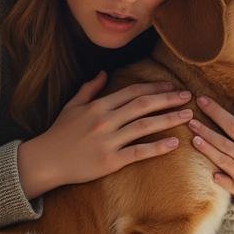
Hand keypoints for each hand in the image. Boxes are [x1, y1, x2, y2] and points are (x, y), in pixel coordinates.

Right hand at [19, 71, 192, 195]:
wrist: (45, 161)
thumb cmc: (59, 134)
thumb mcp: (72, 106)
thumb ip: (89, 89)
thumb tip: (102, 72)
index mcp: (98, 106)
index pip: (132, 92)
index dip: (154, 87)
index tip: (171, 85)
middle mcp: (105, 120)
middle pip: (143, 105)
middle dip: (168, 99)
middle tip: (188, 96)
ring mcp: (108, 141)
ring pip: (144, 126)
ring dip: (169, 119)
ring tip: (187, 115)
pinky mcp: (110, 161)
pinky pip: (138, 152)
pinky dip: (158, 147)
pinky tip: (174, 143)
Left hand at [186, 96, 233, 199]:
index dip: (218, 113)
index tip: (202, 101)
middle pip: (226, 143)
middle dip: (208, 132)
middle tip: (191, 121)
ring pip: (223, 161)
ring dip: (208, 150)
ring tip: (194, 139)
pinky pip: (227, 184)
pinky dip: (220, 179)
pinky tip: (211, 174)